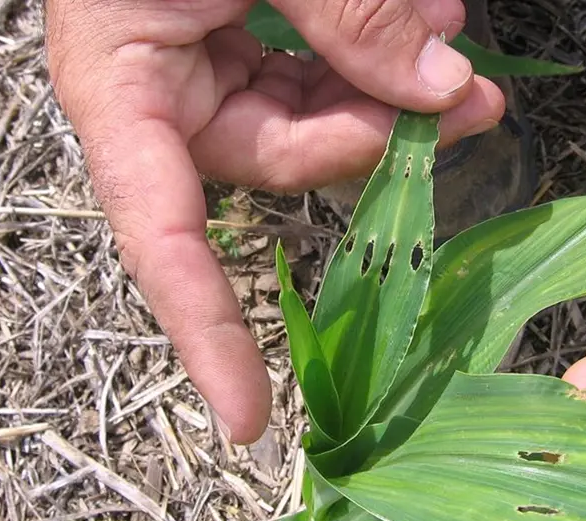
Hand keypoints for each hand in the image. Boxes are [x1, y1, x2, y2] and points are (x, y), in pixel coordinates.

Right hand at [44, 0, 504, 442]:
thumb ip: (348, 8)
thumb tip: (445, 85)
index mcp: (118, 82)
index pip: (160, 234)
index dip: (204, 331)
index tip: (250, 416)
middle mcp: (154, 91)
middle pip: (271, 164)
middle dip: (371, 139)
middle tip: (467, 98)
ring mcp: (200, 67)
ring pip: (305, 120)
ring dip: (386, 92)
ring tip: (453, 41)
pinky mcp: (239, 41)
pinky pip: (311, 76)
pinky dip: (367, 60)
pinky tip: (421, 27)